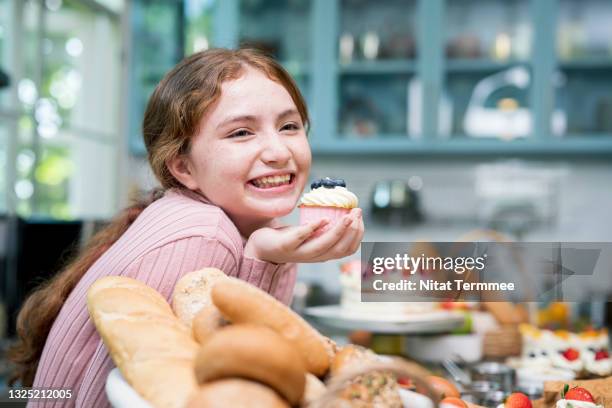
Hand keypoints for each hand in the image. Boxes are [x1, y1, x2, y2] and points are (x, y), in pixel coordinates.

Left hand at [244, 208, 363, 263]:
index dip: (358, 235)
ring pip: (324, 245)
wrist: (261, 247)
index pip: (348, 250)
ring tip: (347, 216)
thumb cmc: (289, 238)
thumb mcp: (310, 234)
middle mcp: (314, 256)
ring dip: (339, 230)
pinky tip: (324, 219)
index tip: (359, 217)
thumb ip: (324, 228)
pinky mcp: (285, 246)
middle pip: (340, 249)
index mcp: (323, 253)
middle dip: (353, 231)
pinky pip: (302, 237)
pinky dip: (314, 228)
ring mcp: (300, 253)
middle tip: (357, 212)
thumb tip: (341, 207)